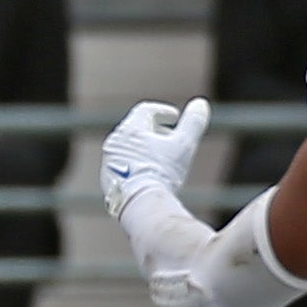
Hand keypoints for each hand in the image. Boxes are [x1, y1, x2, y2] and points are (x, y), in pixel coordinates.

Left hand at [99, 98, 208, 219]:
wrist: (138, 203)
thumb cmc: (162, 172)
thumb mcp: (184, 144)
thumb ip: (193, 122)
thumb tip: (200, 103)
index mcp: (130, 129)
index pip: (145, 110)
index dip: (162, 111)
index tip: (175, 118)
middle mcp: (114, 142)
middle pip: (136, 128)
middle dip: (156, 130)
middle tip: (172, 138)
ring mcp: (108, 161)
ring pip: (129, 147)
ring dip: (147, 148)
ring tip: (164, 158)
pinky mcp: (107, 178)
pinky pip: (123, 164)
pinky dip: (137, 163)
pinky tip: (150, 174)